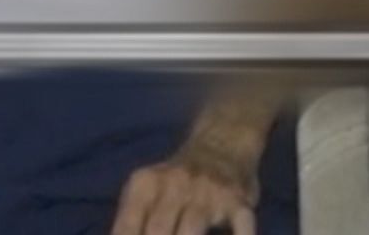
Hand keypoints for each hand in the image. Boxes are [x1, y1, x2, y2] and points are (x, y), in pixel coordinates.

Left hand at [111, 139, 258, 234]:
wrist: (222, 142)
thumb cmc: (176, 179)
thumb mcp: (146, 188)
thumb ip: (130, 222)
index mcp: (146, 183)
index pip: (127, 228)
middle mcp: (176, 182)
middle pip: (158, 231)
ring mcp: (209, 190)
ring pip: (192, 229)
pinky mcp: (238, 199)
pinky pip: (240, 226)